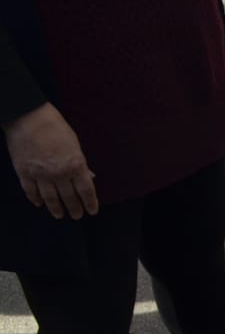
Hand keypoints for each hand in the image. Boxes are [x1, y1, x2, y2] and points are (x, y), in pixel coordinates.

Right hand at [2, 103, 97, 218]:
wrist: (28, 117)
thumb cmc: (55, 127)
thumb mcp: (75, 144)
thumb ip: (80, 163)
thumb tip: (88, 177)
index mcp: (75, 165)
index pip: (86, 191)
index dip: (90, 203)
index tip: (92, 211)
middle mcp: (59, 174)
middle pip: (69, 197)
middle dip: (75, 208)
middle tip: (77, 216)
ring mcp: (40, 175)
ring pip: (50, 198)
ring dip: (56, 208)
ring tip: (60, 215)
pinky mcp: (24, 172)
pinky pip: (30, 191)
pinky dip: (35, 199)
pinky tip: (40, 204)